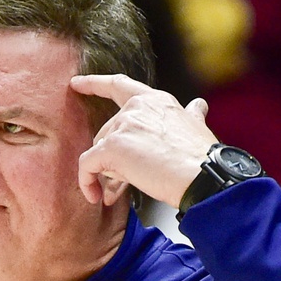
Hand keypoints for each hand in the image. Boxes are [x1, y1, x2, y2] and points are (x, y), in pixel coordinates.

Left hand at [70, 74, 217, 207]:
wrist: (204, 176)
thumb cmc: (202, 158)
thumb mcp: (197, 127)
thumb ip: (191, 115)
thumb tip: (199, 106)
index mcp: (154, 100)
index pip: (119, 85)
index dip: (95, 83)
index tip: (77, 83)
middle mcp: (136, 107)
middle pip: (107, 133)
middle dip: (112, 159)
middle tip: (124, 182)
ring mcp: (123, 125)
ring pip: (98, 151)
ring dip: (107, 173)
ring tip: (122, 190)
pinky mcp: (112, 147)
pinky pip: (87, 166)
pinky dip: (87, 182)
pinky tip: (97, 197)